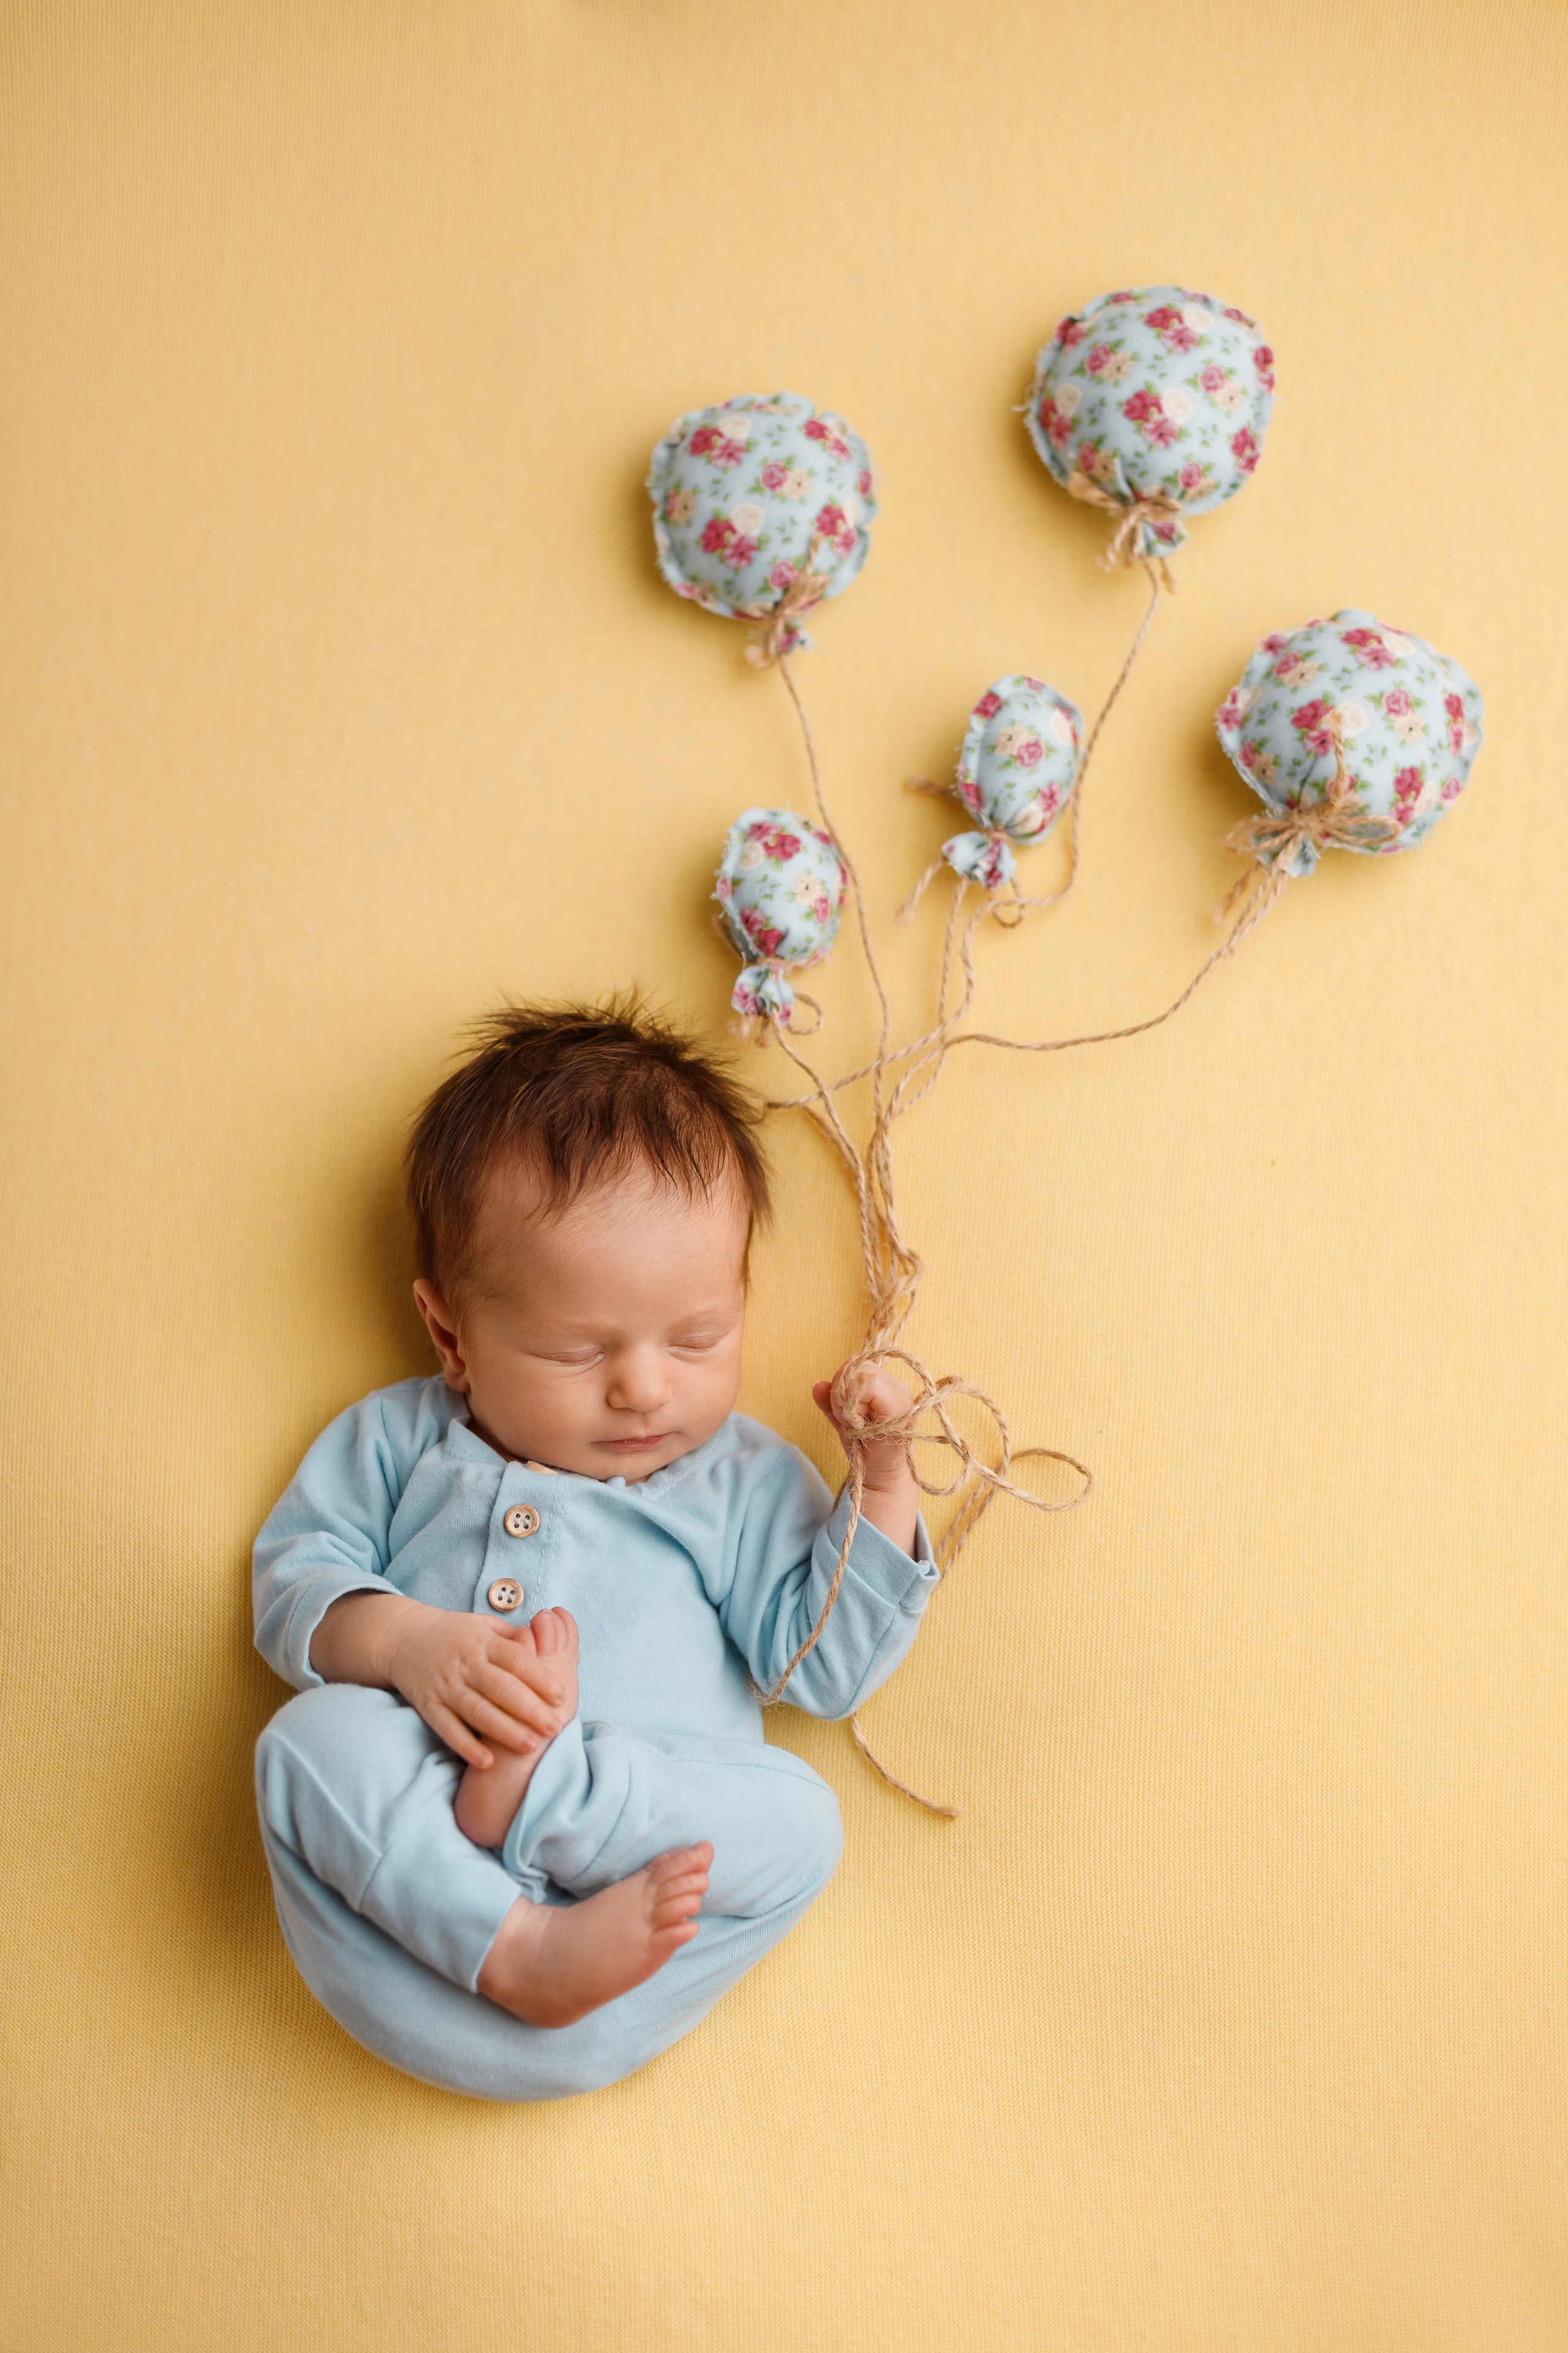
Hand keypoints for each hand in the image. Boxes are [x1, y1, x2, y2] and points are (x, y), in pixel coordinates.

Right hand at [378, 1599, 578, 1769]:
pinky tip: (486, 1762)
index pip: (515, 1659)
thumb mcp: (481, 1624)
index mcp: (482, 1642)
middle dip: (529, 1709)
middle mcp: (465, 1664)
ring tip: (530, 1747)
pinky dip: (466, 1745)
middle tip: (555, 1726)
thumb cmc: (451, 1632)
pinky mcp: (428, 1705)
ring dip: (505, 1730)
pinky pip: (448, 1728)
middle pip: (500, 1688)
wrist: (400, 1637)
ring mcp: (445, 1686)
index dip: (539, 1677)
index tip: (561, 1695)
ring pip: (478, 1711)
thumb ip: (511, 1638)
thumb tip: (545, 1646)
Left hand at [812, 1361, 915, 1496]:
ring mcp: (900, 1393)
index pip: (855, 1364)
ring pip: (859, 1372)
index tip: (845, 1412)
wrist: (878, 1475)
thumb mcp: (843, 1419)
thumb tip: (818, 1386)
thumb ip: (831, 1402)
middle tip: (850, 1419)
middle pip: (855, 1365)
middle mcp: (896, 1384)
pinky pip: (868, 1384)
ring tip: (856, 1422)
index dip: (841, 1384)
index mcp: (885, 1383)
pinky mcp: (899, 1405)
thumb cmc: (863, 1448)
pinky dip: (855, 1405)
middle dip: (841, 1391)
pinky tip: (860, 1424)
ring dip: (847, 1400)